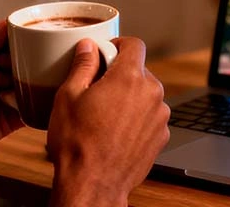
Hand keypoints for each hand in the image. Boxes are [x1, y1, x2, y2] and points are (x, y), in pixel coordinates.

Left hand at [0, 19, 22, 156]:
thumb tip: (5, 23)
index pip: (14, 40)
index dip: (21, 39)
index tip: (21, 42)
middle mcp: (4, 72)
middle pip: (29, 60)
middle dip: (24, 62)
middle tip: (3, 68)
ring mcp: (11, 93)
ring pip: (35, 82)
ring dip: (26, 83)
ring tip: (2, 88)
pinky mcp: (16, 115)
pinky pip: (35, 106)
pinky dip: (35, 102)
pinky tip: (22, 101)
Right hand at [47, 37, 169, 206]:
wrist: (93, 185)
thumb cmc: (77, 144)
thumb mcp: (68, 96)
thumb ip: (82, 65)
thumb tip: (88, 47)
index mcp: (129, 78)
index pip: (135, 44)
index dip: (118, 45)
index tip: (105, 53)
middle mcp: (152, 94)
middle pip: (139, 70)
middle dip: (120, 74)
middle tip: (96, 88)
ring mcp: (159, 117)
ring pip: (145, 94)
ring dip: (129, 97)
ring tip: (104, 115)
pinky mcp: (161, 137)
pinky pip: (149, 116)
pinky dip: (136, 118)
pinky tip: (115, 131)